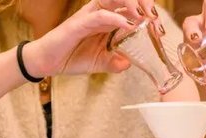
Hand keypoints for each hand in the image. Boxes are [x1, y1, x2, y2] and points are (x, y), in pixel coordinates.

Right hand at [25, 0, 160, 76]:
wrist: (48, 63)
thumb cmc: (72, 57)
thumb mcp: (100, 63)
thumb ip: (116, 63)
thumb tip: (130, 64)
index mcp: (107, 20)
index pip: (129, 8)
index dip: (145, 11)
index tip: (158, 23)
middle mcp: (100, 13)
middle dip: (143, 2)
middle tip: (154, 16)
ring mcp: (90, 15)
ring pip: (113, 0)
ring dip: (131, 4)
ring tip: (144, 16)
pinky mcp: (80, 22)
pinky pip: (100, 15)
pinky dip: (116, 19)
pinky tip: (127, 25)